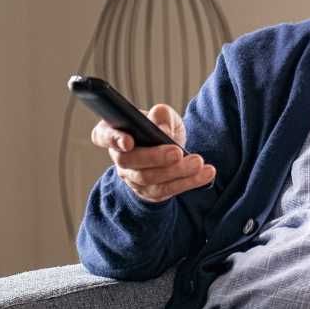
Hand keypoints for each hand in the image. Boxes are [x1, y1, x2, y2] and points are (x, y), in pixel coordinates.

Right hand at [90, 103, 214, 202]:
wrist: (171, 151)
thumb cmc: (161, 128)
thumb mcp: (164, 116)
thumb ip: (162, 116)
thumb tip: (162, 128)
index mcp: (115, 132)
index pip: (103, 135)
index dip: (113, 139)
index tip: (128, 141)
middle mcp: (119, 157)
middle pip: (130, 161)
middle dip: (155, 158)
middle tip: (177, 152)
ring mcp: (132, 178)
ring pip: (150, 179)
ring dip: (177, 172)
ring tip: (198, 162)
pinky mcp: (149, 192)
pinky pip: (167, 190)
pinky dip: (189, 182)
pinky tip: (206, 174)